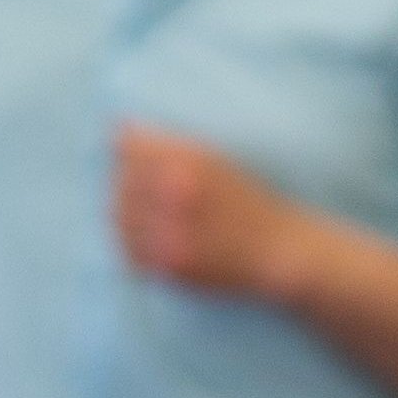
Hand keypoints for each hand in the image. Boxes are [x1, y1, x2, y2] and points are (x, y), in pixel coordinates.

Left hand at [111, 125, 303, 297]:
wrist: (282, 250)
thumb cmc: (249, 201)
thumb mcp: (216, 159)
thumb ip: (167, 146)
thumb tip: (116, 131)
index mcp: (190, 160)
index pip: (130, 145)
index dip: (130, 152)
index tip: (138, 161)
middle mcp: (177, 192)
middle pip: (121, 182)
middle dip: (127, 185)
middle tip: (148, 198)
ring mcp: (172, 231)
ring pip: (120, 217)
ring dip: (126, 217)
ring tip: (149, 220)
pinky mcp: (171, 266)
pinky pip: (130, 253)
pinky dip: (133, 248)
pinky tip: (151, 244)